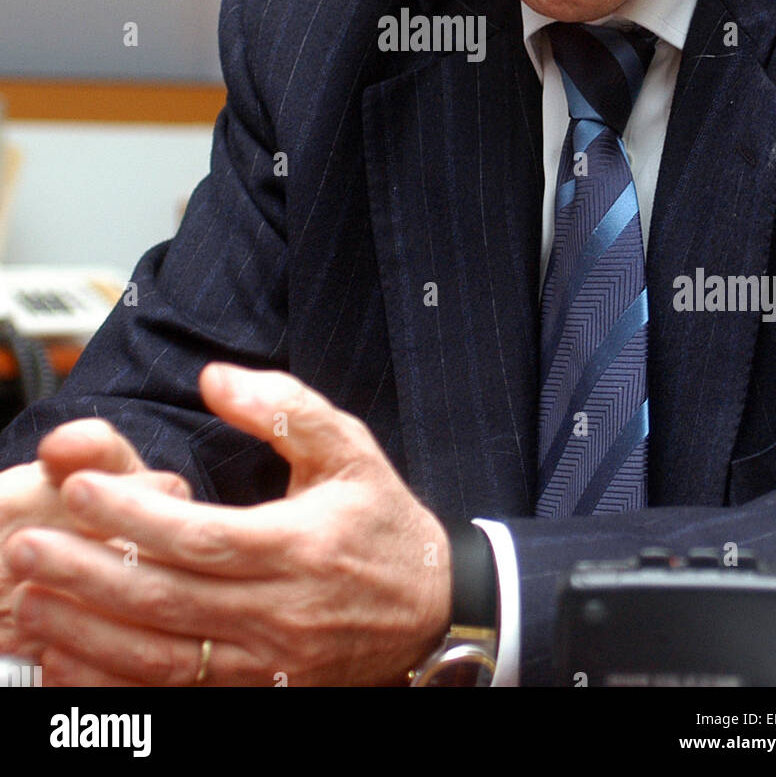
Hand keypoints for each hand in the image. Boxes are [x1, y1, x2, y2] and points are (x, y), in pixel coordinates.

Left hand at [3, 365, 452, 685]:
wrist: (432, 609)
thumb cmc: (383, 521)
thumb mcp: (349, 447)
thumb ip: (283, 406)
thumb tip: (214, 378)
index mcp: (300, 547)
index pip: (201, 536)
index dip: (134, 516)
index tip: (79, 490)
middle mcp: (281, 613)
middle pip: (168, 602)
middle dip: (88, 576)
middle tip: (28, 552)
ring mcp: (269, 666)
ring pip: (164, 662)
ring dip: (89, 638)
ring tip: (34, 606)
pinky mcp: (261, 696)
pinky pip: (179, 701)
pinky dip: (118, 689)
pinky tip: (72, 666)